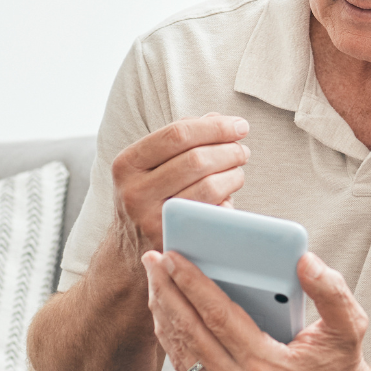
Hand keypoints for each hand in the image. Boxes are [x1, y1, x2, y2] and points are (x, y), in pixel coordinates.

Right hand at [112, 113, 250, 253]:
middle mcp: (134, 193)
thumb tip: (218, 118)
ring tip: (237, 172)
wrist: (129, 251)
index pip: (178, 134)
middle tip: (242, 152)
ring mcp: (152, 221)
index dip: (215, 127)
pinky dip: (227, 202)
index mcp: (127, 164)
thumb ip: (181, 139)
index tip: (240, 126)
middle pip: (197, 160)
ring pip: (209, 187)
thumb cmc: (148, 198)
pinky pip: (214, 215)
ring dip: (234, 175)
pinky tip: (227, 198)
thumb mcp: (150, 165)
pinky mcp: (174, 242)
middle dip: (229, 151)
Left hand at [141, 248, 370, 370]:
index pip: (217, 316)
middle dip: (166, 291)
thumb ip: (331, 290)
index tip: (172, 256)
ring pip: (181, 350)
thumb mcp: (350, 325)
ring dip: (163, 312)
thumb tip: (304, 260)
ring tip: (154, 279)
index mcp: (266, 366)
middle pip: (189, 331)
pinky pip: (185, 367)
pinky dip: (172, 337)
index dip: (191, 283)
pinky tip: (165, 311)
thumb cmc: (340, 363)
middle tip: (151, 258)